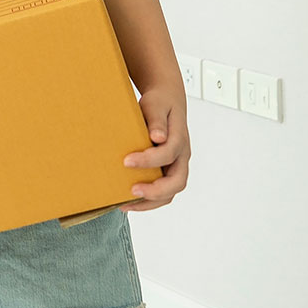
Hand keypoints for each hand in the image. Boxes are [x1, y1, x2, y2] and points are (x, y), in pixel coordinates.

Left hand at [122, 86, 190, 210]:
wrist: (167, 102)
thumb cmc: (159, 103)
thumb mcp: (156, 104)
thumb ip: (156, 120)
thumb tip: (158, 137)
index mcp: (179, 139)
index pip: (168, 154)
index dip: (149, 160)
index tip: (126, 161)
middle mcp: (181, 156)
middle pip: (177, 182)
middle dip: (155, 190)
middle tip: (132, 191)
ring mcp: (176, 166)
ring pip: (171, 192)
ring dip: (150, 201)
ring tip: (126, 205)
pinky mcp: (168, 171)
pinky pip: (162, 191)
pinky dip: (148, 200)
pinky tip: (128, 202)